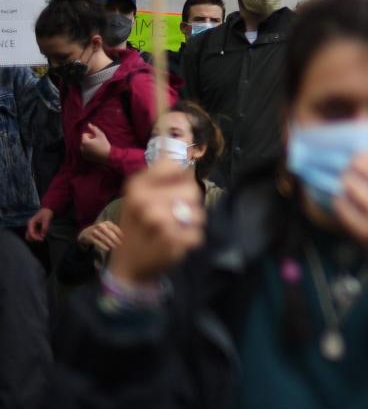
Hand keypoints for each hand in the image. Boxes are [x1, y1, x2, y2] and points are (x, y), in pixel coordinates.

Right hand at [26, 207, 52, 242]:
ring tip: (43, 236)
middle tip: (42, 238)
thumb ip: (45, 227)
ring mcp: (31, 228)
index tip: (42, 239)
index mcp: (31, 223)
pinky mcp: (34, 229)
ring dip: (36, 238)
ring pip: (31, 236)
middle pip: (28, 236)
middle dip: (34, 239)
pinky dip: (38, 236)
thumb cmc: (46, 213)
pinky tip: (43, 234)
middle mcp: (30, 226)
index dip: (35, 237)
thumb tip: (43, 235)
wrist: (47, 210)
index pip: (31, 233)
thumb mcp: (46, 219)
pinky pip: (34, 235)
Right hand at [78, 221, 124, 255]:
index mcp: (107, 223)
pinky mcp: (90, 237)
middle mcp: (101, 225)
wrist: (86, 233)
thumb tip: (126, 237)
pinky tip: (107, 249)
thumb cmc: (101, 232)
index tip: (125, 240)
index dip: (120, 234)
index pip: (115, 228)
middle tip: (121, 245)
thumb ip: (115, 232)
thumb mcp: (108, 229)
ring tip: (115, 247)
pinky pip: (97, 242)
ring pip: (104, 238)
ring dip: (110, 243)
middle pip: (110, 233)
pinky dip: (103, 246)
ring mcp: (95, 231)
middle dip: (116, 240)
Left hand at [80, 124, 111, 162]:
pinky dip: (88, 150)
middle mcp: (82, 148)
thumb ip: (94, 128)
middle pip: (83, 140)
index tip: (96, 138)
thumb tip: (88, 124)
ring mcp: (83, 153)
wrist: (108, 155)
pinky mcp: (86, 157)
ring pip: (84, 145)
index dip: (91, 135)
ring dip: (88, 144)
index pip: (84, 134)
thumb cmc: (104, 144)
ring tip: (96, 146)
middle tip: (97, 142)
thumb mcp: (100, 134)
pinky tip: (95, 151)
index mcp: (85, 142)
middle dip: (89, 140)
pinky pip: (85, 151)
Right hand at [109, 164, 204, 287]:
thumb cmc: (137, 226)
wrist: (128, 267)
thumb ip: (159, 173)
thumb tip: (177, 141)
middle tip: (173, 215)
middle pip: (192, 190)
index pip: (175, 165)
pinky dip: (190, 241)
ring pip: (198, 214)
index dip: (180, 178)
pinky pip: (197, 235)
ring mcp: (158, 222)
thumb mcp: (139, 195)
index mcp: (137, 185)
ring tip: (174, 230)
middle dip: (189, 204)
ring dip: (191, 224)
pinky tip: (175, 244)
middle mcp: (145, 201)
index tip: (171, 191)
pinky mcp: (171, 243)